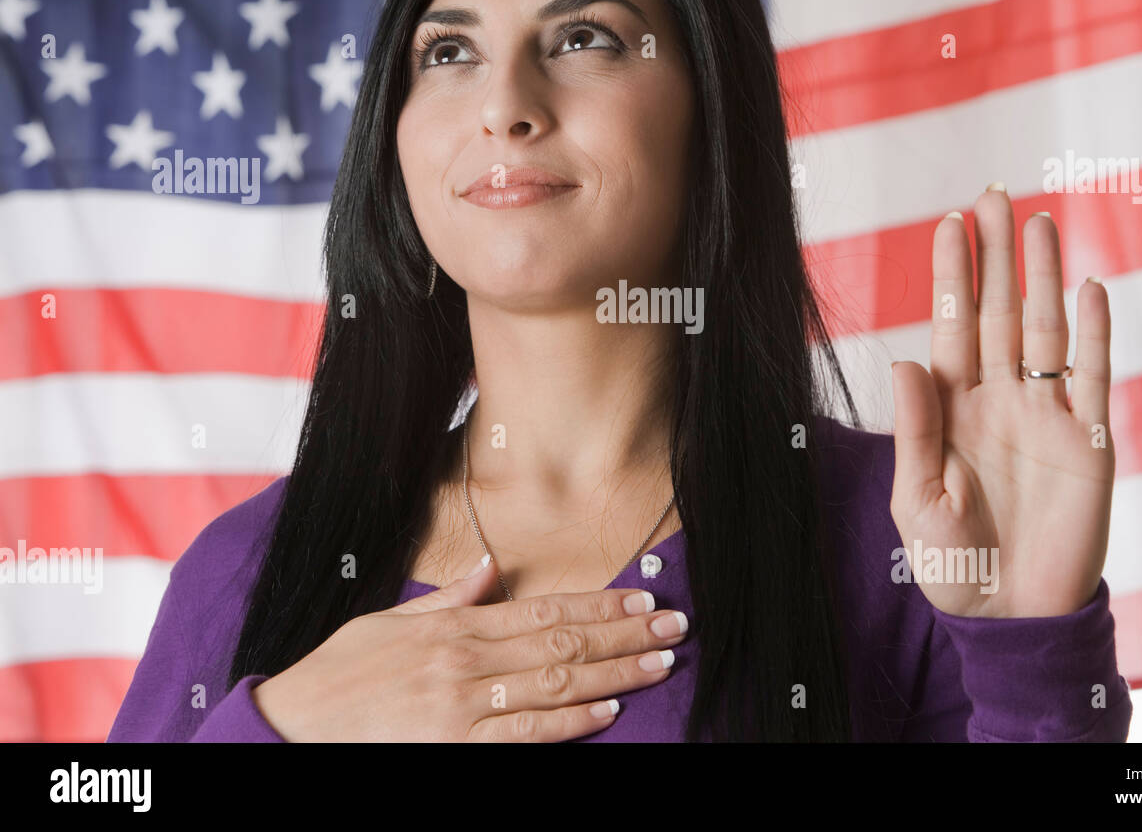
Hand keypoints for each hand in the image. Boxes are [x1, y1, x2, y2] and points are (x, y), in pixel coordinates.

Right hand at [250, 558, 688, 740]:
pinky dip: (568, 723)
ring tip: (659, 663)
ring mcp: (463, 709)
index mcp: (454, 628)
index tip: (640, 595)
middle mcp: (466, 663)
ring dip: (613, 673)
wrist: (292, 731)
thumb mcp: (387, 621)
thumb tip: (489, 569)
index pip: (544, 609)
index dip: (599, 603)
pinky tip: (606, 712)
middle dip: (623, 633)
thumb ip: (446, 599)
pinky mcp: (456, 749)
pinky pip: (523, 736)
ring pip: (554, 685)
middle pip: (562, 642)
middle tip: (673, 625)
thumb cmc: (339, 675)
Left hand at [888, 184, 1114, 618]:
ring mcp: (1044, 414)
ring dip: (1044, 277)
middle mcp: (998, 398)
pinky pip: (1093, 375)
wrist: (1009, 614)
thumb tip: (904, 360)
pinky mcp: (1087, 438)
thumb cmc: (949, 564)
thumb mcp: (917, 498)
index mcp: (952, 408)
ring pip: (1046, 329)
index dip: (950, 277)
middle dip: (995, 257)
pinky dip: (1096, 332)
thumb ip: (915, 429)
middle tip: (993, 195)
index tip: (946, 225)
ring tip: (1039, 221)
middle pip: (998, 312)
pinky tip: (1089, 286)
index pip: (950, 327)